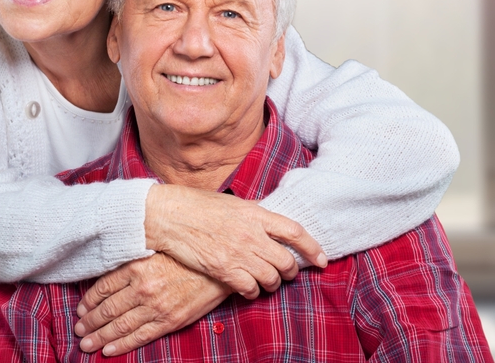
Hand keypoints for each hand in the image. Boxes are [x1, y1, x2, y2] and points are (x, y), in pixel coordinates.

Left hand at [75, 253, 228, 355]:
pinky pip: (139, 337)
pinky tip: (108, 350)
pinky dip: (121, 345)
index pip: (102, 288)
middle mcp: (142, 287)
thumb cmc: (189, 256)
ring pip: (118, 326)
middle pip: (106, 309)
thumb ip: (135, 261)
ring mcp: (155, 306)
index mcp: (137, 266)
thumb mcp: (157, 250)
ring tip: (86, 343)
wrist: (221, 268)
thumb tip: (111, 272)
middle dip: (89, 322)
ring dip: (99, 337)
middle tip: (79, 329)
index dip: (88, 301)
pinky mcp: (169, 321)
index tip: (81, 308)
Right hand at [144, 183, 326, 298]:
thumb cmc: (200, 206)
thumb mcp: (235, 203)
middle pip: (286, 260)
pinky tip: (249, 288)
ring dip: (273, 283)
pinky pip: (250, 288)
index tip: (322, 258)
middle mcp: (252, 234)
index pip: (295, 232)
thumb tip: (271, 223)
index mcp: (257, 214)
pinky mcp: (224, 269)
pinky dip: (253, 291)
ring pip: (271, 278)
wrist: (172, 216)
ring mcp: (238, 253)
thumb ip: (255, 215)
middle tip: (289, 273)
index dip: (313, 247)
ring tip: (269, 282)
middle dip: (291, 271)